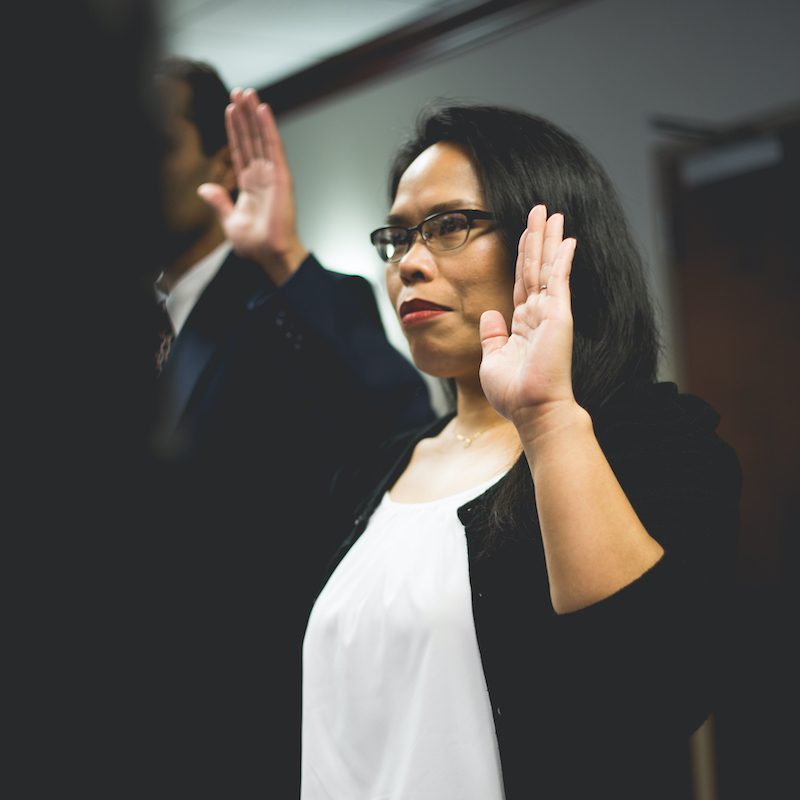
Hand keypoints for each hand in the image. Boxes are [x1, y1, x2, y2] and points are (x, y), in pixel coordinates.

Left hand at [197, 88, 306, 284]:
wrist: (271, 254)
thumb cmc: (256, 245)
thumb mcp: (229, 222)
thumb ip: (219, 203)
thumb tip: (204, 189)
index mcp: (250, 185)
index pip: (240, 150)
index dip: (234, 130)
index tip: (229, 110)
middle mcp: (262, 176)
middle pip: (251, 138)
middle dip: (244, 115)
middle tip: (239, 91)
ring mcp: (272, 175)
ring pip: (262, 137)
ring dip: (254, 114)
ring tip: (247, 93)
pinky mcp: (281, 176)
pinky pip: (274, 147)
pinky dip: (268, 127)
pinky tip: (262, 110)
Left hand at [479, 205, 577, 432]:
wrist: (532, 411)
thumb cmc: (514, 393)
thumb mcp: (493, 360)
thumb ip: (492, 336)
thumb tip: (489, 315)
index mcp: (522, 324)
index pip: (521, 282)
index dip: (522, 257)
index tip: (524, 234)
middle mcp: (538, 314)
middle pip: (535, 267)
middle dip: (536, 237)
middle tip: (539, 210)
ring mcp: (550, 313)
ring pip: (546, 266)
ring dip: (548, 238)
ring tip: (550, 212)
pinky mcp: (558, 315)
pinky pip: (559, 279)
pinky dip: (562, 257)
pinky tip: (566, 237)